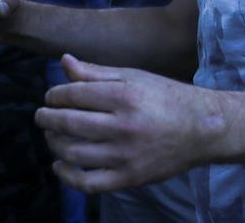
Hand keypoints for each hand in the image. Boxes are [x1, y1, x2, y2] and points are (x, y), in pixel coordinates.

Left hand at [34, 54, 224, 192]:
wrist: (202, 129)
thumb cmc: (165, 97)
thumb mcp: (134, 77)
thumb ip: (96, 73)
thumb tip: (64, 62)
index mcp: (125, 96)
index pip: (74, 95)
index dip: (54, 95)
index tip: (51, 96)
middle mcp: (124, 126)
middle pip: (69, 123)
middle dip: (47, 119)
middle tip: (42, 116)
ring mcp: (126, 156)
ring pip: (74, 153)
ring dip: (54, 143)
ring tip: (52, 136)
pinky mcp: (130, 178)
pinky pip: (88, 183)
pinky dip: (67, 176)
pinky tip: (60, 165)